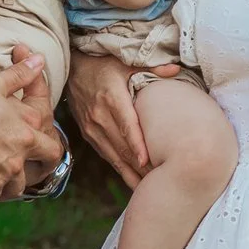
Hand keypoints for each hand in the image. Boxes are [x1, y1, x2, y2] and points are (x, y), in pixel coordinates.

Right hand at [0, 47, 56, 203]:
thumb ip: (19, 75)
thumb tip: (39, 60)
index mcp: (25, 135)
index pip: (51, 146)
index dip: (48, 146)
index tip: (42, 148)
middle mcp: (17, 160)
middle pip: (39, 171)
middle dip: (38, 168)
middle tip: (27, 164)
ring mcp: (0, 179)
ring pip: (15, 188)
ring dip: (10, 181)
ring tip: (1, 174)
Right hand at [65, 51, 149, 187]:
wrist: (72, 69)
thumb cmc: (102, 64)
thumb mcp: (125, 62)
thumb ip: (152, 67)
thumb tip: (177, 70)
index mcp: (111, 97)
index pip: (126, 125)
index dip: (137, 144)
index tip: (148, 161)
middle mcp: (99, 115)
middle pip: (121, 146)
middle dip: (139, 165)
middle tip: (160, 179)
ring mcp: (91, 127)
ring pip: (113, 155)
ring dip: (130, 171)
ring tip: (149, 186)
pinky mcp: (88, 134)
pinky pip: (106, 154)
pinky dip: (120, 168)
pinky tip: (133, 179)